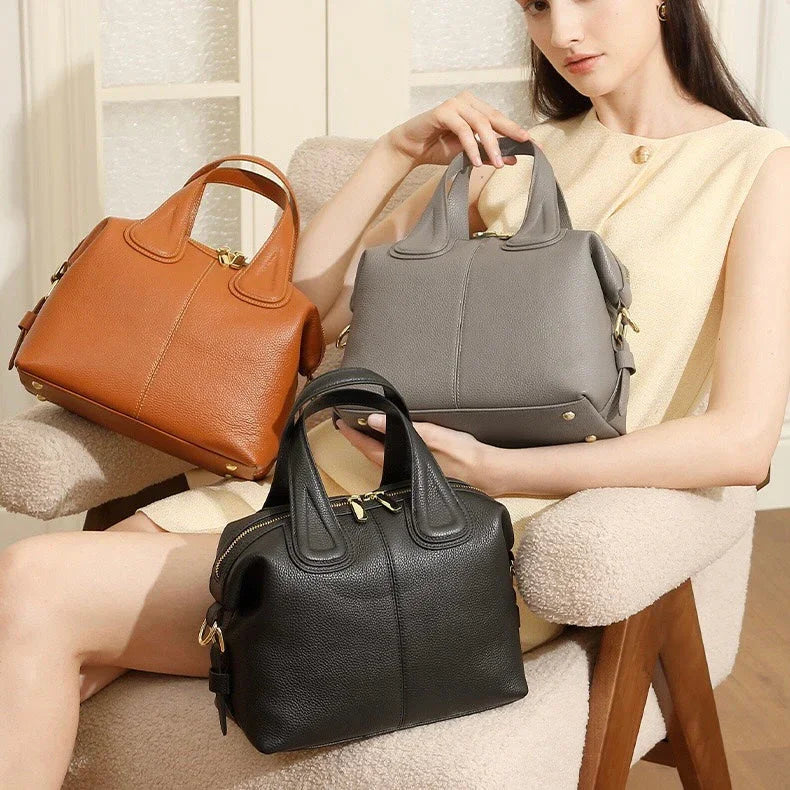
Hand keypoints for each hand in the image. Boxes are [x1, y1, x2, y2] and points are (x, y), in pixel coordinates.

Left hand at [335, 412, 495, 493]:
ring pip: (384, 460)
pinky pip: (396, 462)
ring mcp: (411, 477)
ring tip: (362, 432)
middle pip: (372, 456)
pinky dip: (387, 452)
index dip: (353, 436)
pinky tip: (389, 446)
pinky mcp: (421, 476)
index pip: (368, 449)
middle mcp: (402, 474)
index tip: (340, 424)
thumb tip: (374, 420)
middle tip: (347, 425)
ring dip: (371, 446)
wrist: (489, 473)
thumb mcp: (433, 435)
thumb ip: (404, 428)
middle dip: (359, 441)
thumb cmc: (463, 454)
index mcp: (402, 464)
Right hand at [383, 89, 536, 169]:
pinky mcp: (442, 111)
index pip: (501, 119)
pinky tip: (476, 161)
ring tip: (497, 163)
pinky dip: (471, 146)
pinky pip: (462, 129)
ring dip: (490, 145)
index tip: (534, 145)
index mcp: (476, 108)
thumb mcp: (469, 154)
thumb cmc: (438, 148)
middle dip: (511, 134)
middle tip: (524, 147)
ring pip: (480, 123)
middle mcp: (468, 101)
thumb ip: (489, 154)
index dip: (517, 131)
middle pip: (495, 118)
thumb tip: (513, 159)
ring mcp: (455, 104)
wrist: (412, 149)